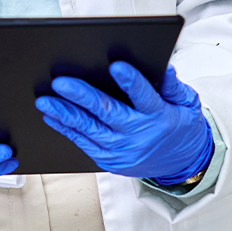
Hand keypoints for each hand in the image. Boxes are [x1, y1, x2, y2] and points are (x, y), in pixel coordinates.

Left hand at [35, 63, 212, 183]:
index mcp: (160, 117)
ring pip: (89, 130)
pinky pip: (85, 143)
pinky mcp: (110, 161)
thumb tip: (164, 67)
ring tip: (45, 100)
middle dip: (82, 96)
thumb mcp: (187, 103)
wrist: (182, 165)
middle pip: (108, 113)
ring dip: (65, 114)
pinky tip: (52, 117)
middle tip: (60, 82)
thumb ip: (174, 85)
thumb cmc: (181, 125)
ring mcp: (123, 151)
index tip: (116, 65)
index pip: (144, 97)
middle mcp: (139, 136)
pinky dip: (67, 129)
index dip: (131, 82)